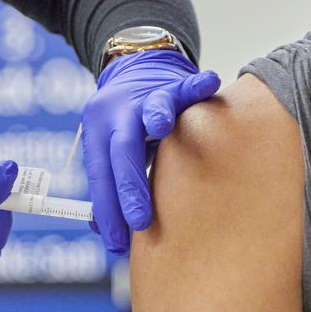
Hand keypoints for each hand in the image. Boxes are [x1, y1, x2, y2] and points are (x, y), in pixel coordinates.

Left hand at [80, 48, 219, 253]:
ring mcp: (147, 95)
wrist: (135, 68)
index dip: (106, 209)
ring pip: (151, 106)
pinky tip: (212, 83)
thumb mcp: (108, 149)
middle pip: (121, 147)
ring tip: (163, 128)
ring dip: (157, 116)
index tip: (115, 242)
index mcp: (98, 129)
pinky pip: (188, 84)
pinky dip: (198, 85)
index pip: (99, 174)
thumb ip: (108, 185)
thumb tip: (104, 230)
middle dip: (129, 186)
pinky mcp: (175, 83)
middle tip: (139, 222)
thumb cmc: (124, 122)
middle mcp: (119, 111)